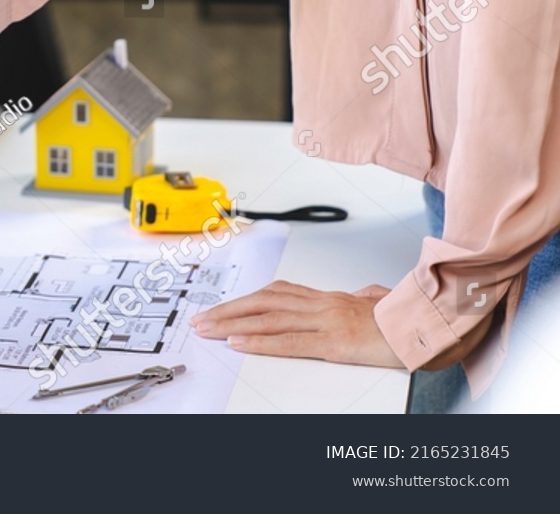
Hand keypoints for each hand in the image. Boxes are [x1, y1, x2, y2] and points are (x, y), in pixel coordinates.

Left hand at [190, 280, 403, 366]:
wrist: (433, 326)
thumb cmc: (407, 319)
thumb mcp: (380, 304)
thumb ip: (366, 297)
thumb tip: (365, 293)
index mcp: (329, 298)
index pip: (275, 295)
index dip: (244, 300)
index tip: (221, 307)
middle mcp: (322, 305)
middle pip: (263, 304)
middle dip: (228, 311)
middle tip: (202, 320)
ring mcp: (326, 321)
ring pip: (268, 319)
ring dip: (233, 325)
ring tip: (208, 330)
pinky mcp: (334, 342)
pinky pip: (289, 342)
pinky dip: (259, 342)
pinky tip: (239, 344)